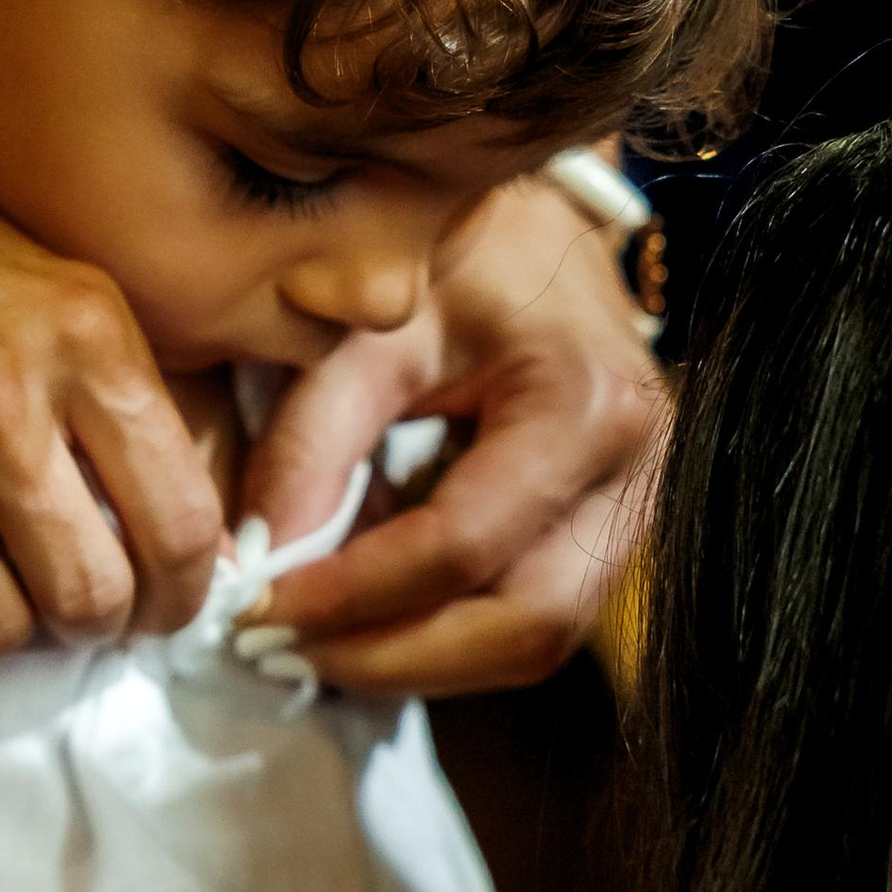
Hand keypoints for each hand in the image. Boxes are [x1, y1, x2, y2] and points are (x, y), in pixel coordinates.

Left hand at [238, 175, 667, 697]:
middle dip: (394, 659)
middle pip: (525, 626)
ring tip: (309, 648)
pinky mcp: (607, 534)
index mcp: (584, 404)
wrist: (535, 230)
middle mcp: (635, 473)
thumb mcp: (368, 329)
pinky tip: (360, 623)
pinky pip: (529, 618)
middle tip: (280, 655)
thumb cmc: (451, 258)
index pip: (463, 544)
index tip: (257, 612)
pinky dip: (442, 637)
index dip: (354, 596)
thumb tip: (258, 562)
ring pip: (535, 643)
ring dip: (417, 661)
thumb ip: (311, 441)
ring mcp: (635, 513)